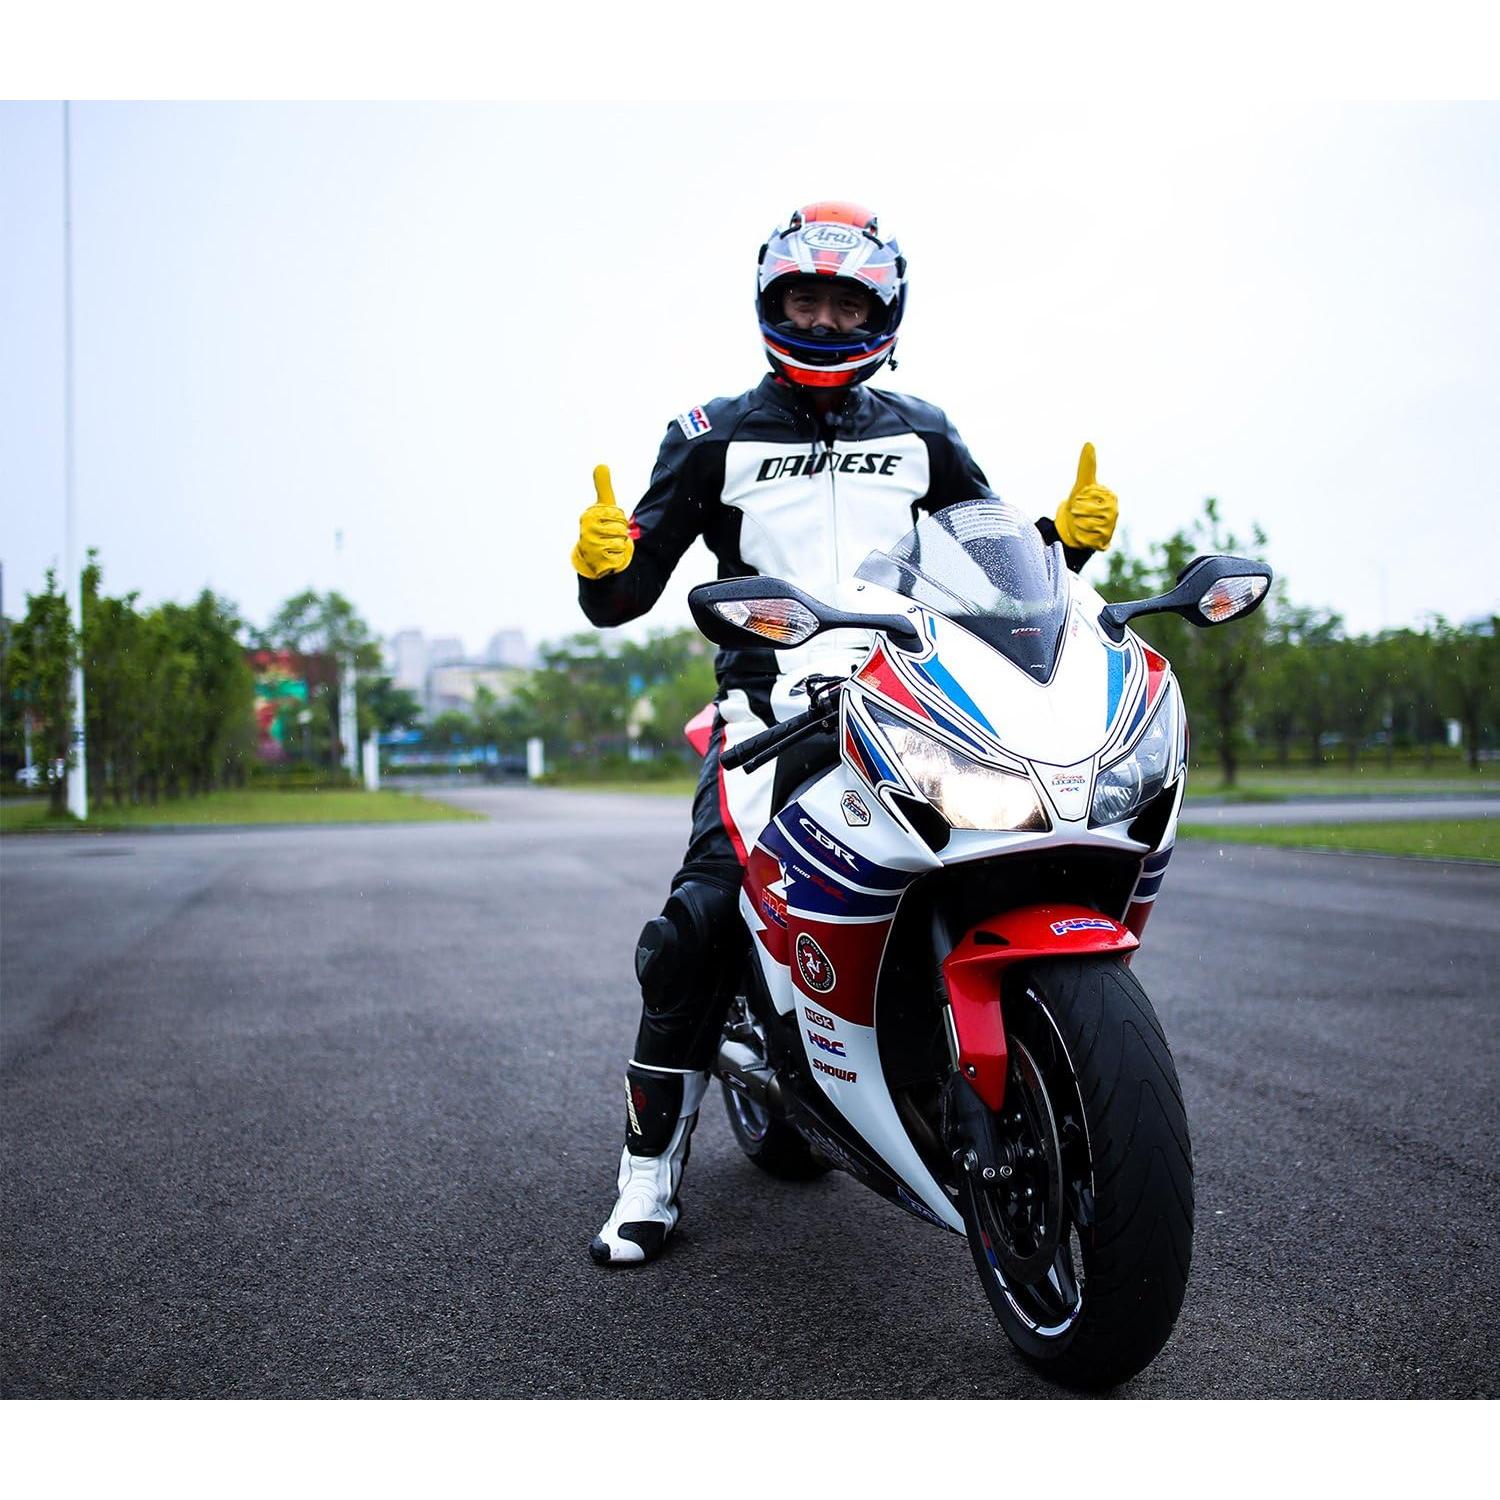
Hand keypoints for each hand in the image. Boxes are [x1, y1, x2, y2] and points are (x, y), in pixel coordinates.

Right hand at [571, 464, 634, 578]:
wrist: (591, 555)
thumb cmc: (599, 527)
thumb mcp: (603, 506)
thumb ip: (603, 487)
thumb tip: (601, 465)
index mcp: (589, 516)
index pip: (619, 516)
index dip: (620, 520)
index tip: (610, 522)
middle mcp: (587, 531)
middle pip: (621, 530)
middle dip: (621, 534)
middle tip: (610, 536)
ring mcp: (591, 548)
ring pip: (621, 544)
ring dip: (620, 547)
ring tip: (609, 546)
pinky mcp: (596, 563)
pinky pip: (618, 557)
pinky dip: (618, 558)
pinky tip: (609, 557)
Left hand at [1054, 442, 1117, 551]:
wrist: (1075, 526)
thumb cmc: (1079, 502)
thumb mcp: (1082, 484)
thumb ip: (1086, 466)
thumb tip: (1089, 443)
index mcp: (1111, 496)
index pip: (1087, 498)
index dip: (1078, 501)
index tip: (1080, 501)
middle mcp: (1114, 511)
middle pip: (1087, 513)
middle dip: (1077, 514)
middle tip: (1078, 514)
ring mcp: (1111, 527)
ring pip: (1088, 527)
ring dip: (1078, 526)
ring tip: (1080, 524)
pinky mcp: (1106, 541)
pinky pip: (1089, 540)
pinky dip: (1082, 539)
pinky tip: (1083, 535)